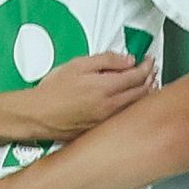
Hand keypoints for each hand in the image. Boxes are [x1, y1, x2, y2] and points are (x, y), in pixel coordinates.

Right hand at [0, 50, 150, 145]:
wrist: (37, 115)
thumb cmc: (53, 91)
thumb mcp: (78, 64)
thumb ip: (106, 60)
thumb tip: (128, 59)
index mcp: (106, 88)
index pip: (138, 76)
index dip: (147, 66)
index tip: (149, 60)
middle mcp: (110, 107)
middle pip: (142, 92)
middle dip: (150, 79)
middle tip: (150, 70)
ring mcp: (107, 121)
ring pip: (136, 106)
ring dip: (144, 93)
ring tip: (145, 83)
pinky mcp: (101, 129)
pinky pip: (124, 116)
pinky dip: (132, 106)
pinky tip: (129, 100)